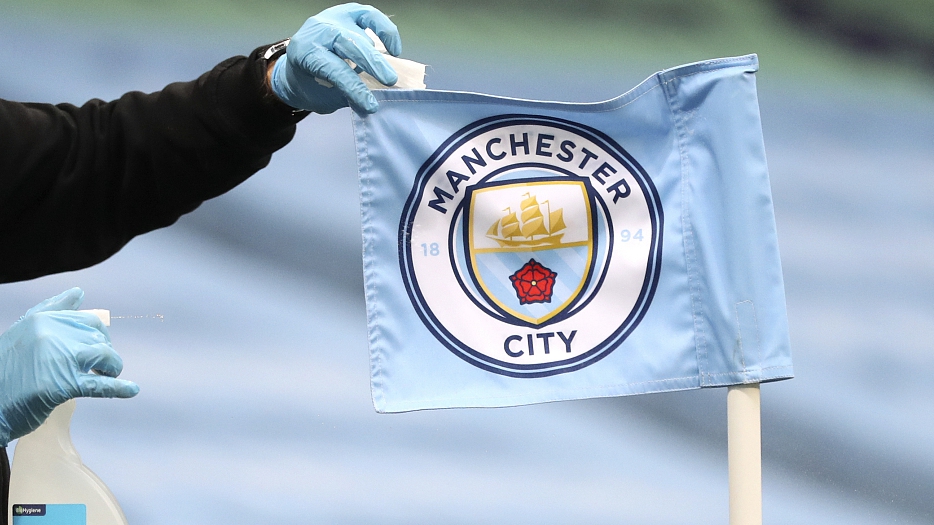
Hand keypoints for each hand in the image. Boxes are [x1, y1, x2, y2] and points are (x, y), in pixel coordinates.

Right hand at [0, 288, 138, 444]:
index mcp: (42, 319)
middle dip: (105, 353)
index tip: (97, 350)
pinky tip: (132, 390)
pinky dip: (121, 387)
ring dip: (112, 368)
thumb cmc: (7, 370)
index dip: (99, 337)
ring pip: (104, 356)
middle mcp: (51, 334)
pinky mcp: (63, 385)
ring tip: (108, 376)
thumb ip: (52, 310)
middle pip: (99, 338)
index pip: (89, 321)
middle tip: (101, 367)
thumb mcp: (24, 332)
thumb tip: (79, 292)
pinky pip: (102, 384)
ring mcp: (58, 358)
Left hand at [269, 2, 400, 113]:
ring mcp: (333, 18)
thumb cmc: (309, 83)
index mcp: (306, 53)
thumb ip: (346, 96)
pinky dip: (385, 31)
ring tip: (388, 73)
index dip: (355, 87)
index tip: (370, 105)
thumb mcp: (322, 96)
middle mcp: (318, 31)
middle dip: (372, 62)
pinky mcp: (348, 12)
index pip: (334, 69)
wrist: (297, 64)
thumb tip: (372, 101)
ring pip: (361, 30)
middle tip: (389, 81)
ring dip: (377, 53)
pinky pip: (370, 15)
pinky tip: (392, 49)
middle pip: (349, 43)